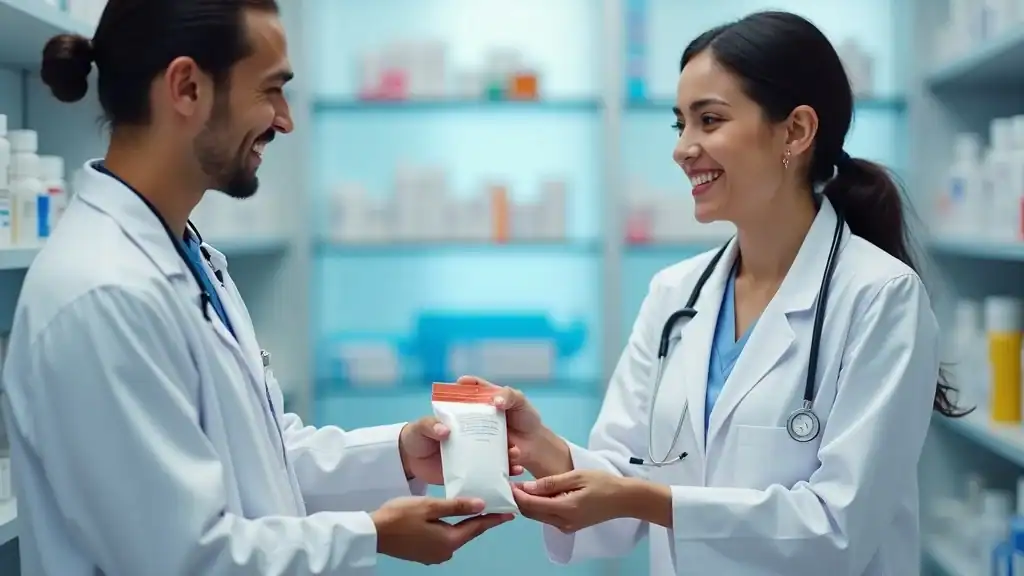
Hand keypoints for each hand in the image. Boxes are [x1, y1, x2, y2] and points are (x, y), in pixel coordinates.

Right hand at [371, 496, 513, 564]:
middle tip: (494, 506)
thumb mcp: (430, 506)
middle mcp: (444, 552)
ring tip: (474, 508)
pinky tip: (450, 518)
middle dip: (481, 520)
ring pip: (455, 536)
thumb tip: (481, 505)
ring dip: (465, 523)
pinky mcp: (423, 554)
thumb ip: (457, 506)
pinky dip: (450, 528)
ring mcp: (433, 555)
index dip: (494, 518)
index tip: (510, 513)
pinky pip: (443, 539)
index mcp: (449, 541)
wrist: (373, 532)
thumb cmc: (400, 516)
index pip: (478, 527)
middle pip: (468, 532)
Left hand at [399, 415, 524, 483]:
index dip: (500, 427)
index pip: (487, 424)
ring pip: (493, 462)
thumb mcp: (423, 426)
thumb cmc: (417, 436)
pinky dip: (493, 483)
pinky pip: (482, 480)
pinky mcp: (465, 477)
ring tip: (517, 469)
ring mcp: (470, 460)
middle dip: (509, 448)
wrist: (408, 459)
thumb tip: (445, 430)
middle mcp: (472, 442)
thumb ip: (432, 425)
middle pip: (496, 444)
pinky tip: (505, 486)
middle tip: (516, 452)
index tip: (510, 431)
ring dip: (507, 465)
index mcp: (466, 426)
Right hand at [455, 376, 542, 444]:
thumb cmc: (526, 417)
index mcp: (489, 397)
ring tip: (456, 426)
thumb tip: (496, 401)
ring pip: (464, 425)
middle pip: (464, 405)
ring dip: (460, 425)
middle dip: (456, 405)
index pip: (475, 386)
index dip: (467, 383)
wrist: (534, 444)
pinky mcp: (481, 444)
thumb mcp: (520, 400)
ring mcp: (480, 428)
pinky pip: (472, 443)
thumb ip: (509, 396)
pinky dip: (469, 443)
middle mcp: (481, 412)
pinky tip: (470, 445)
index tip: (460, 382)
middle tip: (451, 406)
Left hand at [511, 470, 627, 533]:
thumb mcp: (577, 476)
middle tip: (510, 482)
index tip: (507, 482)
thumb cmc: (603, 483)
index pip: (532, 505)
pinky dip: (539, 506)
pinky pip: (547, 516)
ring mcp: (566, 526)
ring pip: (538, 516)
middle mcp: (563, 522)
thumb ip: (551, 483)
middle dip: (519, 500)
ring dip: (528, 503)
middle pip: (531, 513)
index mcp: (565, 509)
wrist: (624, 499)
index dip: (517, 495)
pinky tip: (538, 493)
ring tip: (521, 485)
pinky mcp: (569, 526)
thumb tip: (528, 487)